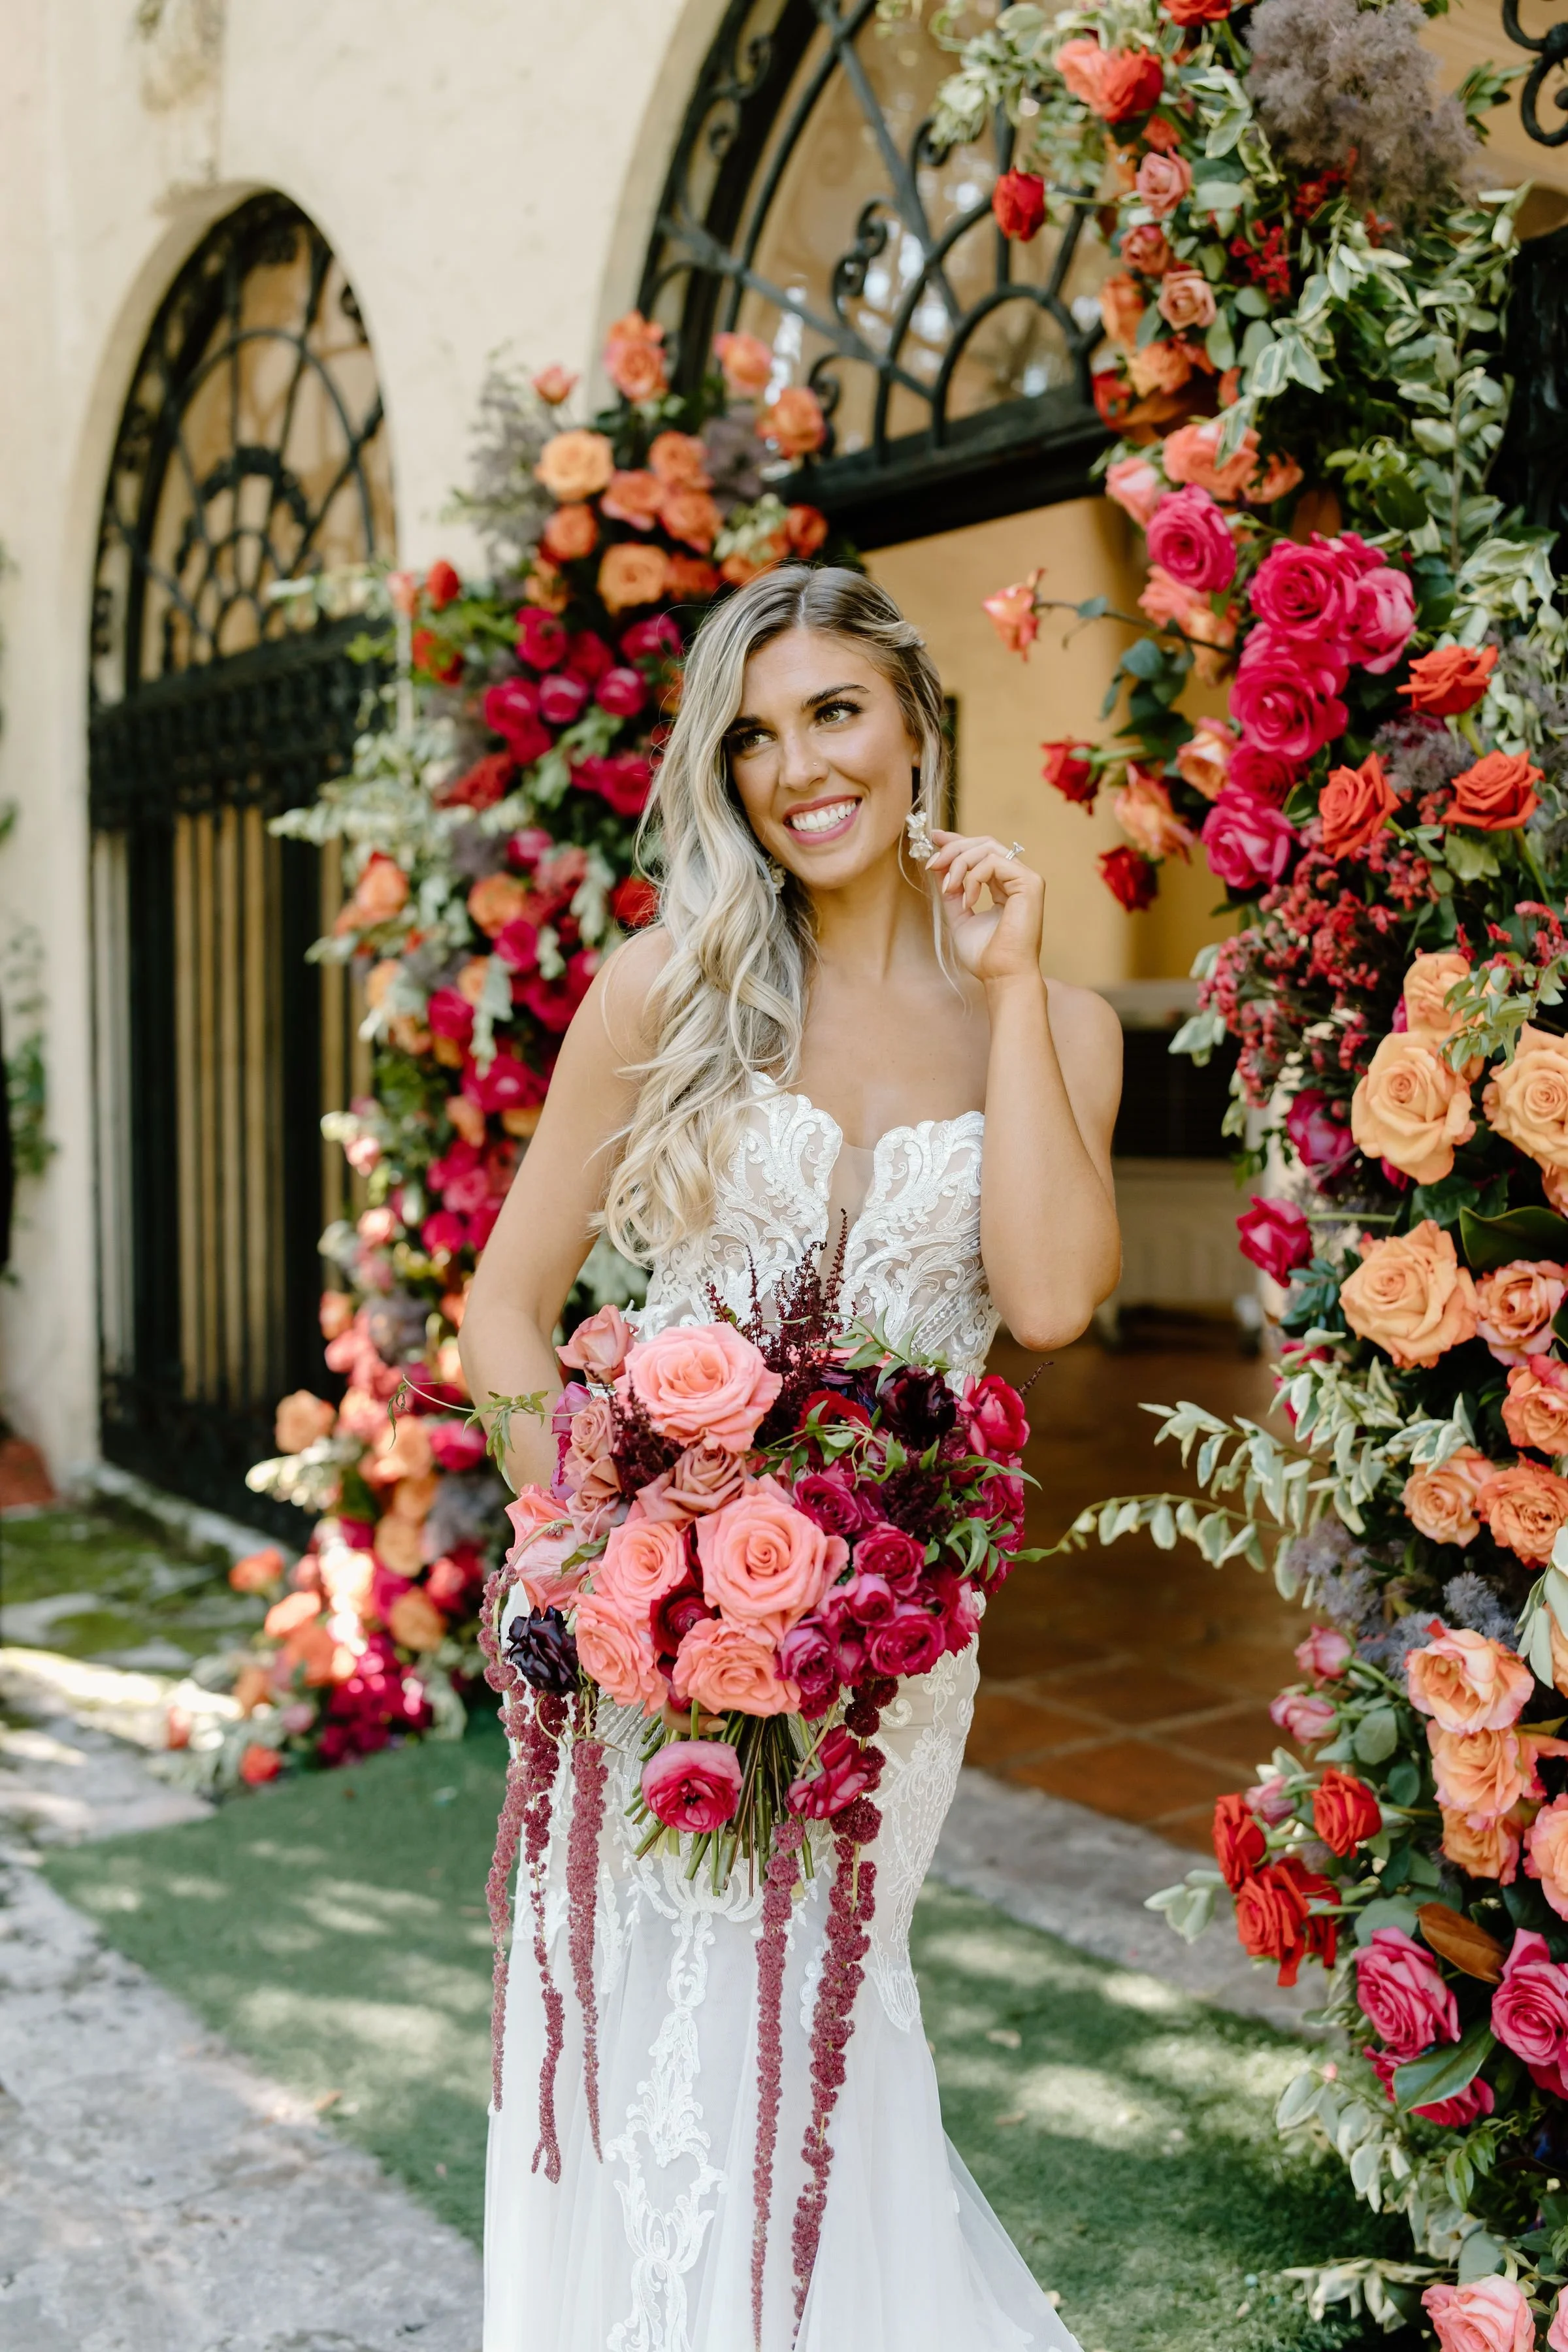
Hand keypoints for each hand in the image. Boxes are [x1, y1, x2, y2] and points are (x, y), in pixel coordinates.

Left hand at [927, 830, 1044, 984]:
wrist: (1001, 975)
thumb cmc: (984, 954)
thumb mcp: (958, 915)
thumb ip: (951, 890)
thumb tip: (938, 864)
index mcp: (1004, 885)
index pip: (981, 851)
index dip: (956, 841)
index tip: (933, 837)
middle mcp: (1017, 878)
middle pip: (983, 843)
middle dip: (953, 849)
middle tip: (933, 864)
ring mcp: (1026, 879)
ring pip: (987, 848)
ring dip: (959, 864)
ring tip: (948, 890)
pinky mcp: (1030, 883)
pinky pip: (993, 862)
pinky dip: (973, 877)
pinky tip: (968, 900)